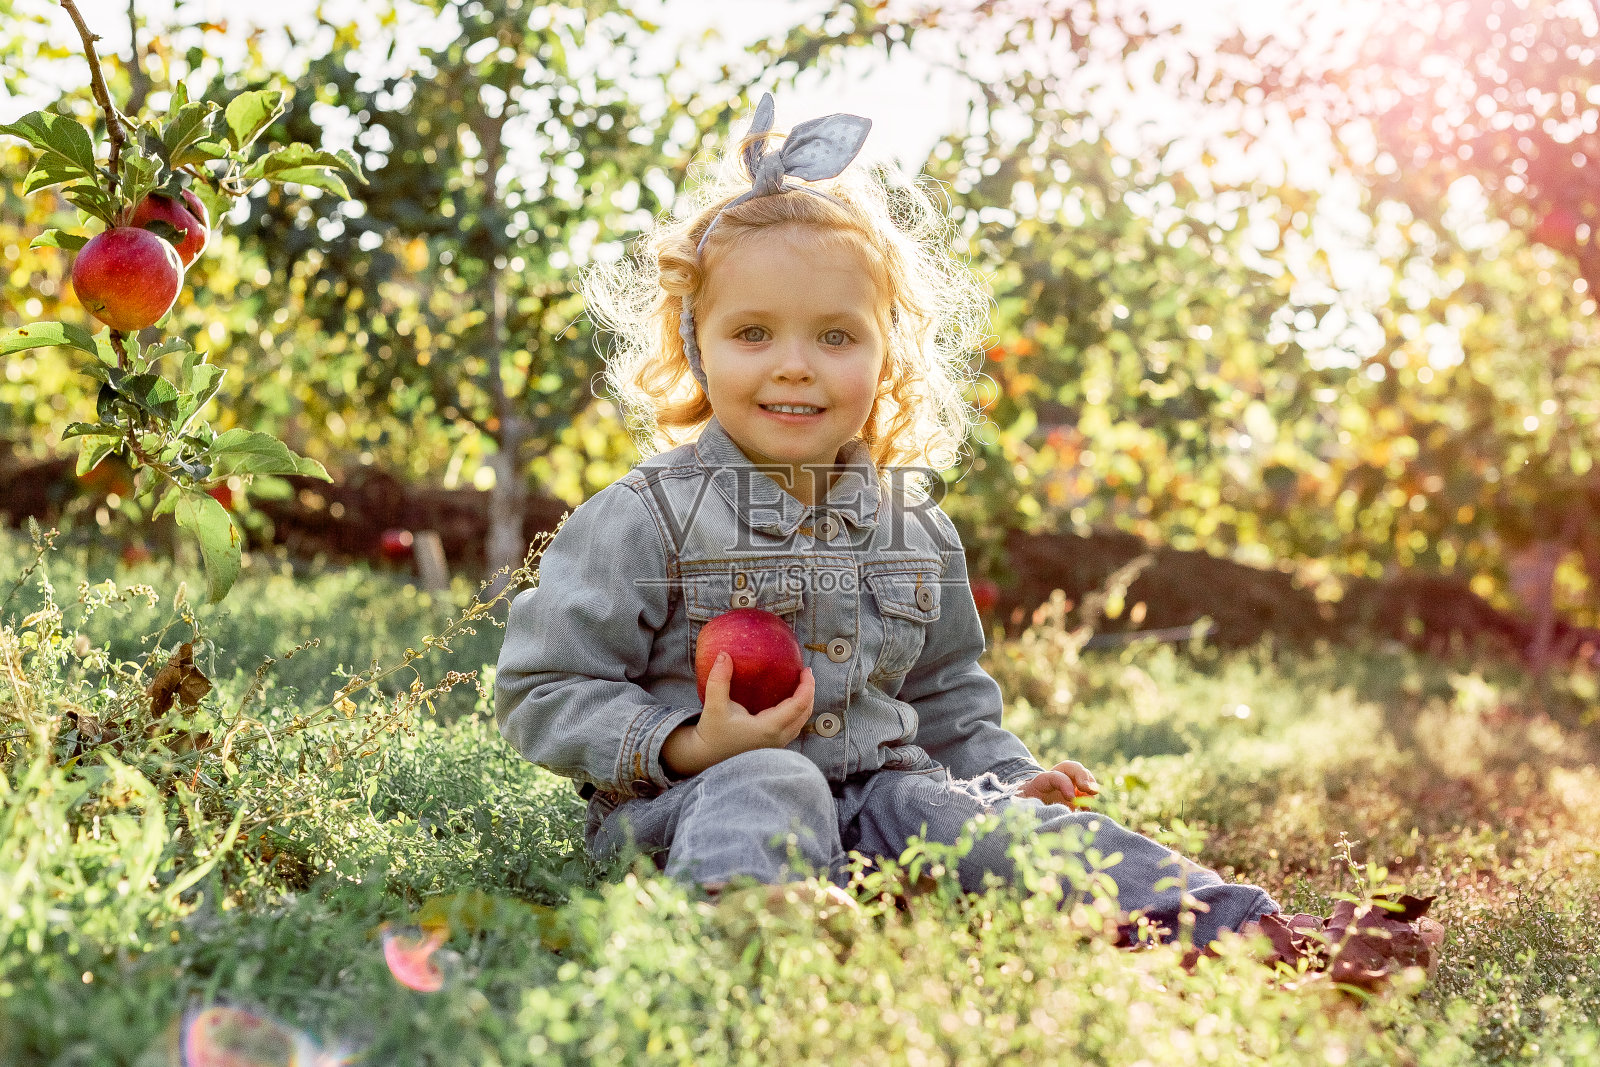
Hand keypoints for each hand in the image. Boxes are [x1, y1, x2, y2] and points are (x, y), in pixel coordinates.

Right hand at [662, 653, 814, 776]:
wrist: (706, 756)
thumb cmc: (711, 734)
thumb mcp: (714, 706)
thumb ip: (719, 680)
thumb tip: (724, 655)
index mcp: (768, 728)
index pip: (799, 705)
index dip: (807, 686)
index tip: (806, 670)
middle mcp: (777, 738)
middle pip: (805, 713)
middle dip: (809, 692)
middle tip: (805, 673)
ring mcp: (776, 744)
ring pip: (800, 722)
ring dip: (804, 703)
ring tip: (800, 685)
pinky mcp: (772, 746)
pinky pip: (792, 727)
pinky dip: (796, 712)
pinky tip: (787, 701)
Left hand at [1015, 760, 1098, 805]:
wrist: (1031, 807)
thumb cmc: (1023, 806)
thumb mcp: (1018, 804)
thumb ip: (1020, 803)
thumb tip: (1025, 807)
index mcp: (1041, 781)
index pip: (1054, 776)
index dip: (1064, 784)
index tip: (1070, 798)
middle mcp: (1057, 779)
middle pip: (1073, 768)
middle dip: (1083, 776)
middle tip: (1089, 789)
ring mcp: (1069, 785)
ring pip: (1084, 776)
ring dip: (1090, 786)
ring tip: (1090, 801)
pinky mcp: (1076, 795)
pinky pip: (1088, 790)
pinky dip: (1091, 797)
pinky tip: (1087, 808)